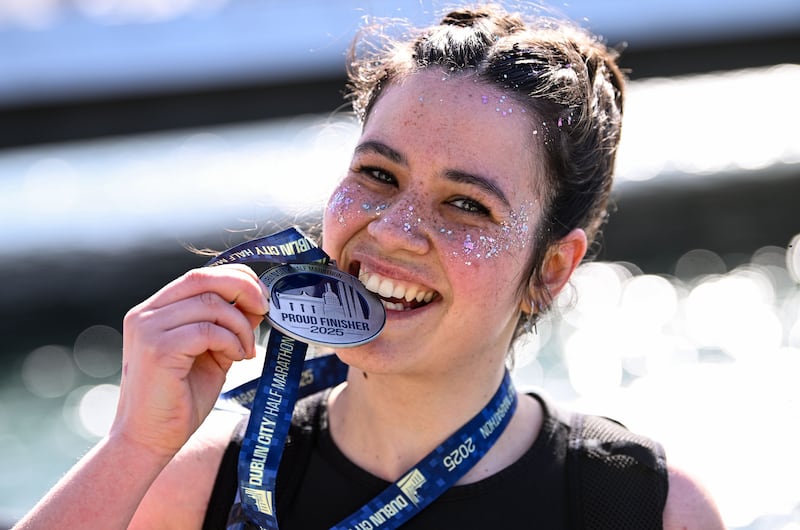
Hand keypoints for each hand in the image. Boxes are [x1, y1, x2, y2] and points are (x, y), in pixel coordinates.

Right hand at [111, 264, 268, 459]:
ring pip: (210, 305)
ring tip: (246, 351)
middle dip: (242, 289)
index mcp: (154, 311)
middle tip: (265, 310)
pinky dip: (231, 342)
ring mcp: (147, 329)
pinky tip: (237, 359)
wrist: (149, 440)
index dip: (235, 278)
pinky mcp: (157, 349)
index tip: (261, 297)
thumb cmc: (180, 399)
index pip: (198, 276)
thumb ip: (227, 327)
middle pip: (203, 279)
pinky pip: (208, 331)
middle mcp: (146, 314)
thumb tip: (257, 303)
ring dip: (240, 326)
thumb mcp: (211, 354)